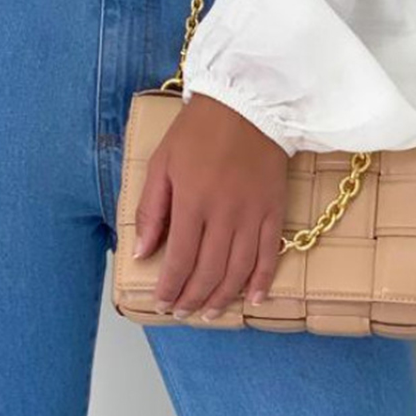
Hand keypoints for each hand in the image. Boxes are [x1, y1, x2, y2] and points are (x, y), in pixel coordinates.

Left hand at [131, 92, 288, 318]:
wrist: (247, 103)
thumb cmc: (198, 130)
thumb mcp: (161, 163)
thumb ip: (150, 211)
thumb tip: (141, 253)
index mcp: (191, 201)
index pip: (178, 260)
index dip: (169, 288)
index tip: (161, 303)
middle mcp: (224, 213)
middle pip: (208, 272)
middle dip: (192, 299)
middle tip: (181, 312)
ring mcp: (253, 214)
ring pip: (238, 270)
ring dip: (222, 298)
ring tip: (209, 313)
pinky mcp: (275, 210)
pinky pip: (270, 254)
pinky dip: (262, 281)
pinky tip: (251, 299)